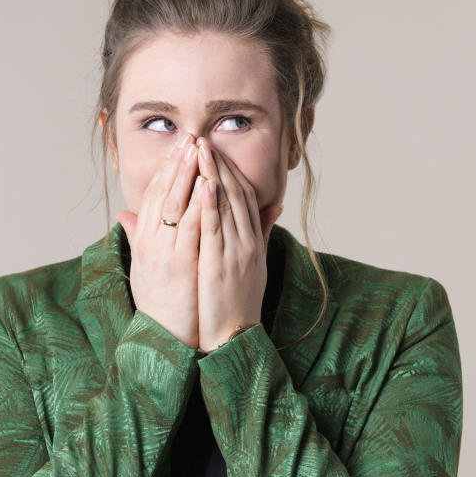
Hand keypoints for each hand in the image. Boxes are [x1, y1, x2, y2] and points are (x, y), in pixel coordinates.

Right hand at [116, 134, 204, 348]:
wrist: (164, 338)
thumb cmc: (159, 303)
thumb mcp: (144, 266)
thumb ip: (138, 237)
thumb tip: (125, 214)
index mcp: (145, 239)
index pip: (156, 194)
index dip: (167, 168)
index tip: (180, 146)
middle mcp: (151, 242)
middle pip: (164, 192)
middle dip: (178, 162)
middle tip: (191, 137)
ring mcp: (164, 252)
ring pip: (176, 204)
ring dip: (188, 174)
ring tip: (200, 150)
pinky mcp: (181, 264)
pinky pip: (192, 228)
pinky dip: (200, 204)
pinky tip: (208, 185)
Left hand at [195, 138, 283, 352]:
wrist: (235, 337)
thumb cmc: (240, 301)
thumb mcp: (256, 263)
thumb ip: (261, 233)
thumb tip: (275, 206)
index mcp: (254, 241)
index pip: (245, 196)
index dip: (230, 170)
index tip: (215, 150)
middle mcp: (248, 243)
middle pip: (236, 194)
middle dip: (219, 164)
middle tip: (203, 139)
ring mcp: (236, 253)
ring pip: (225, 206)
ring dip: (212, 175)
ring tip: (200, 150)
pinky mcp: (219, 266)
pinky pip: (215, 230)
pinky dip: (210, 205)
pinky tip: (203, 184)